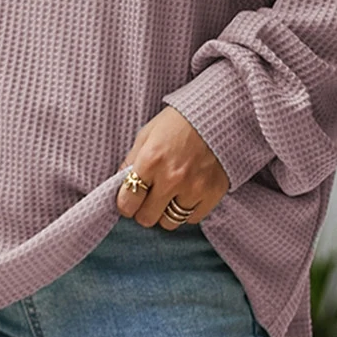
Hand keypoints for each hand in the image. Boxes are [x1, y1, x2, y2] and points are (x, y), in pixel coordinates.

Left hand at [116, 105, 229, 228]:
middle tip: (148, 199)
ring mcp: (193, 188)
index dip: (125, 204)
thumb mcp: (147, 134)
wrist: (217, 114)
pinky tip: (186, 193)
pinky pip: (192, 218)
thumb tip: (119, 183)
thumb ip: (132, 160)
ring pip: (170, 222)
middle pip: (147, 218)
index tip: (128, 201)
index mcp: (151, 160)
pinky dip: (187, 210)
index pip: (128, 201)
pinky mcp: (212, 194)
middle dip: (143, 210)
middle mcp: (171, 178)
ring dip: (165, 212)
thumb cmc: (178, 122)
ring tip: (168, 196)